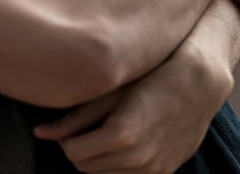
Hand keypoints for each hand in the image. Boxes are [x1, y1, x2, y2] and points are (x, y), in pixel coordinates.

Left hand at [34, 36, 231, 173]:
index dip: (67, 138)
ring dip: (99, 159)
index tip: (72, 123)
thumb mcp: (112, 90)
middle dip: (80, 149)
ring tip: (105, 131)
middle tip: (86, 126)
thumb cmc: (153, 76)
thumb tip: (40, 133)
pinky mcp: (164, 173)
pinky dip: (119, 165)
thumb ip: (75, 116)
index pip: (73, 153)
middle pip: (86, 168)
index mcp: (121, 136)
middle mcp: (137, 159)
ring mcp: (153, 170)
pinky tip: (124, 140)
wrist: (199, 82)